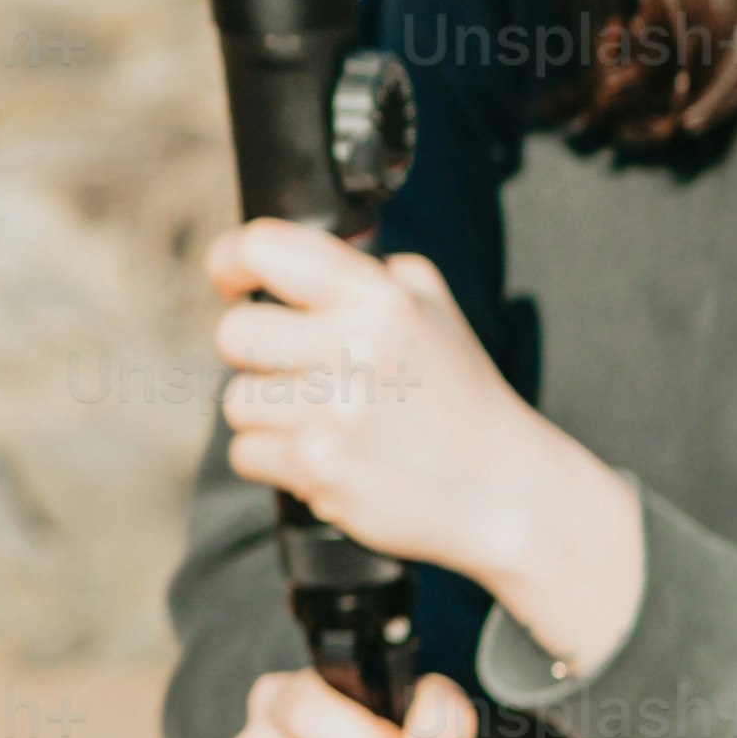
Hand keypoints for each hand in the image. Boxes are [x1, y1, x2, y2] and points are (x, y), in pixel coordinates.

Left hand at [203, 219, 643, 672]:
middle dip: (256, 353)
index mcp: (382, 299)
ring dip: (270, 415)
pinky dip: (276, 461)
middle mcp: (355, 348)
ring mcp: (334, 411)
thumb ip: (367, 273)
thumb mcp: (433, 307)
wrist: (503, 488)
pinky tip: (327, 455)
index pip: (265, 249)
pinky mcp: (319, 467)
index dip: (232, 262)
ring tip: (326, 420)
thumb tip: (285, 262)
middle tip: (299, 370)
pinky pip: (246, 454)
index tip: (234, 282)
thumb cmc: (459, 396)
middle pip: (234, 334)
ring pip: (237, 401)